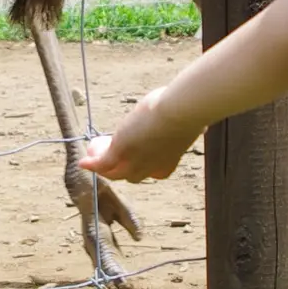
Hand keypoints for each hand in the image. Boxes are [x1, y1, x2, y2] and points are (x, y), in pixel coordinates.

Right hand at [81, 88, 200, 183]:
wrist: (180, 112)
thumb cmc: (188, 114)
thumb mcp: (189, 125)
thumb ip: (193, 127)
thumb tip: (204, 125)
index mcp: (169, 162)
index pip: (155, 172)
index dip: (146, 167)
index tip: (140, 156)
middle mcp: (151, 167)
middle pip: (131, 175)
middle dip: (121, 168)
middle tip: (112, 155)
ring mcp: (133, 161)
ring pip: (113, 171)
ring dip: (103, 165)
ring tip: (95, 154)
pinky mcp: (119, 151)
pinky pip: (101, 163)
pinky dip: (91, 163)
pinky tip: (83, 161)